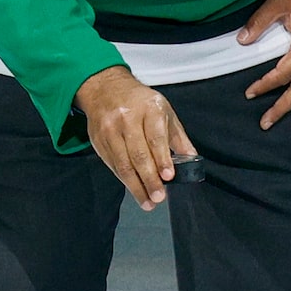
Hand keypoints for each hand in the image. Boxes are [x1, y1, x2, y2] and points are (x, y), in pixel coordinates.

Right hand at [75, 66, 195, 209]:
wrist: (105, 89)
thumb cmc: (140, 102)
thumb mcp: (165, 112)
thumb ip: (178, 138)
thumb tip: (191, 160)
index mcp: (149, 108)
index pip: (155, 137)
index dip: (162, 159)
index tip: (168, 176)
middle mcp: (127, 118)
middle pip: (138, 154)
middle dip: (149, 179)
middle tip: (159, 197)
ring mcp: (110, 130)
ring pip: (123, 163)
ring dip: (136, 186)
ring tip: (148, 201)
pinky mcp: (99, 141)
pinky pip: (113, 165)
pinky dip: (125, 180)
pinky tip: (135, 190)